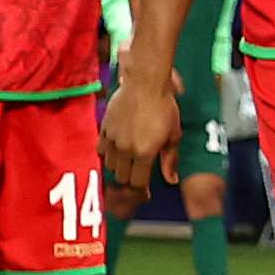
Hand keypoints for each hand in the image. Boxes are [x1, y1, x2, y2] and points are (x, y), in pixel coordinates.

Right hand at [100, 60, 178, 205]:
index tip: (145, 192)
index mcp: (144, 153)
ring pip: (109, 165)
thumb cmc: (164, 107)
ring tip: (127, 161)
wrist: (145, 83)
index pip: (138, 183)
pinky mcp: (103, 129)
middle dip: (130, 179)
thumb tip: (171, 180)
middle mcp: (126, 150)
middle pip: (122, 177)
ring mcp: (112, 140)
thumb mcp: (173, 134)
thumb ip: (170, 159)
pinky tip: (115, 150)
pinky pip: (100, 150)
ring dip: (118, 167)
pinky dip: (107, 154)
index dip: (141, 190)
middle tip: (137, 174)